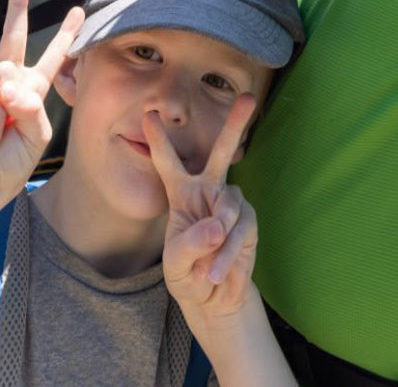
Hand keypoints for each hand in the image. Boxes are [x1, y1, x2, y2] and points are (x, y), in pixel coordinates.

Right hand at [0, 0, 84, 219]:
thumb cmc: (7, 167)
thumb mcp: (36, 136)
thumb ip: (34, 108)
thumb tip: (12, 84)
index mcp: (30, 92)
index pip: (51, 59)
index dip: (64, 35)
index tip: (78, 11)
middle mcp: (8, 83)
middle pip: (13, 36)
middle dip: (17, 4)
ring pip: (8, 70)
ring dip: (12, 105)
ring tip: (4, 133)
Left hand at [147, 94, 259, 321]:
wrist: (214, 299)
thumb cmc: (187, 273)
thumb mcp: (176, 264)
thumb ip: (191, 244)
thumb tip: (218, 225)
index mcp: (181, 193)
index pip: (168, 163)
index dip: (159, 140)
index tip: (149, 114)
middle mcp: (208, 190)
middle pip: (222, 152)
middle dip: (235, 125)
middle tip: (248, 98)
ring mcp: (230, 204)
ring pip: (227, 209)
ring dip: (217, 243)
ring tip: (207, 270)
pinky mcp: (248, 222)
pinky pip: (239, 230)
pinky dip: (227, 255)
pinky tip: (218, 272)